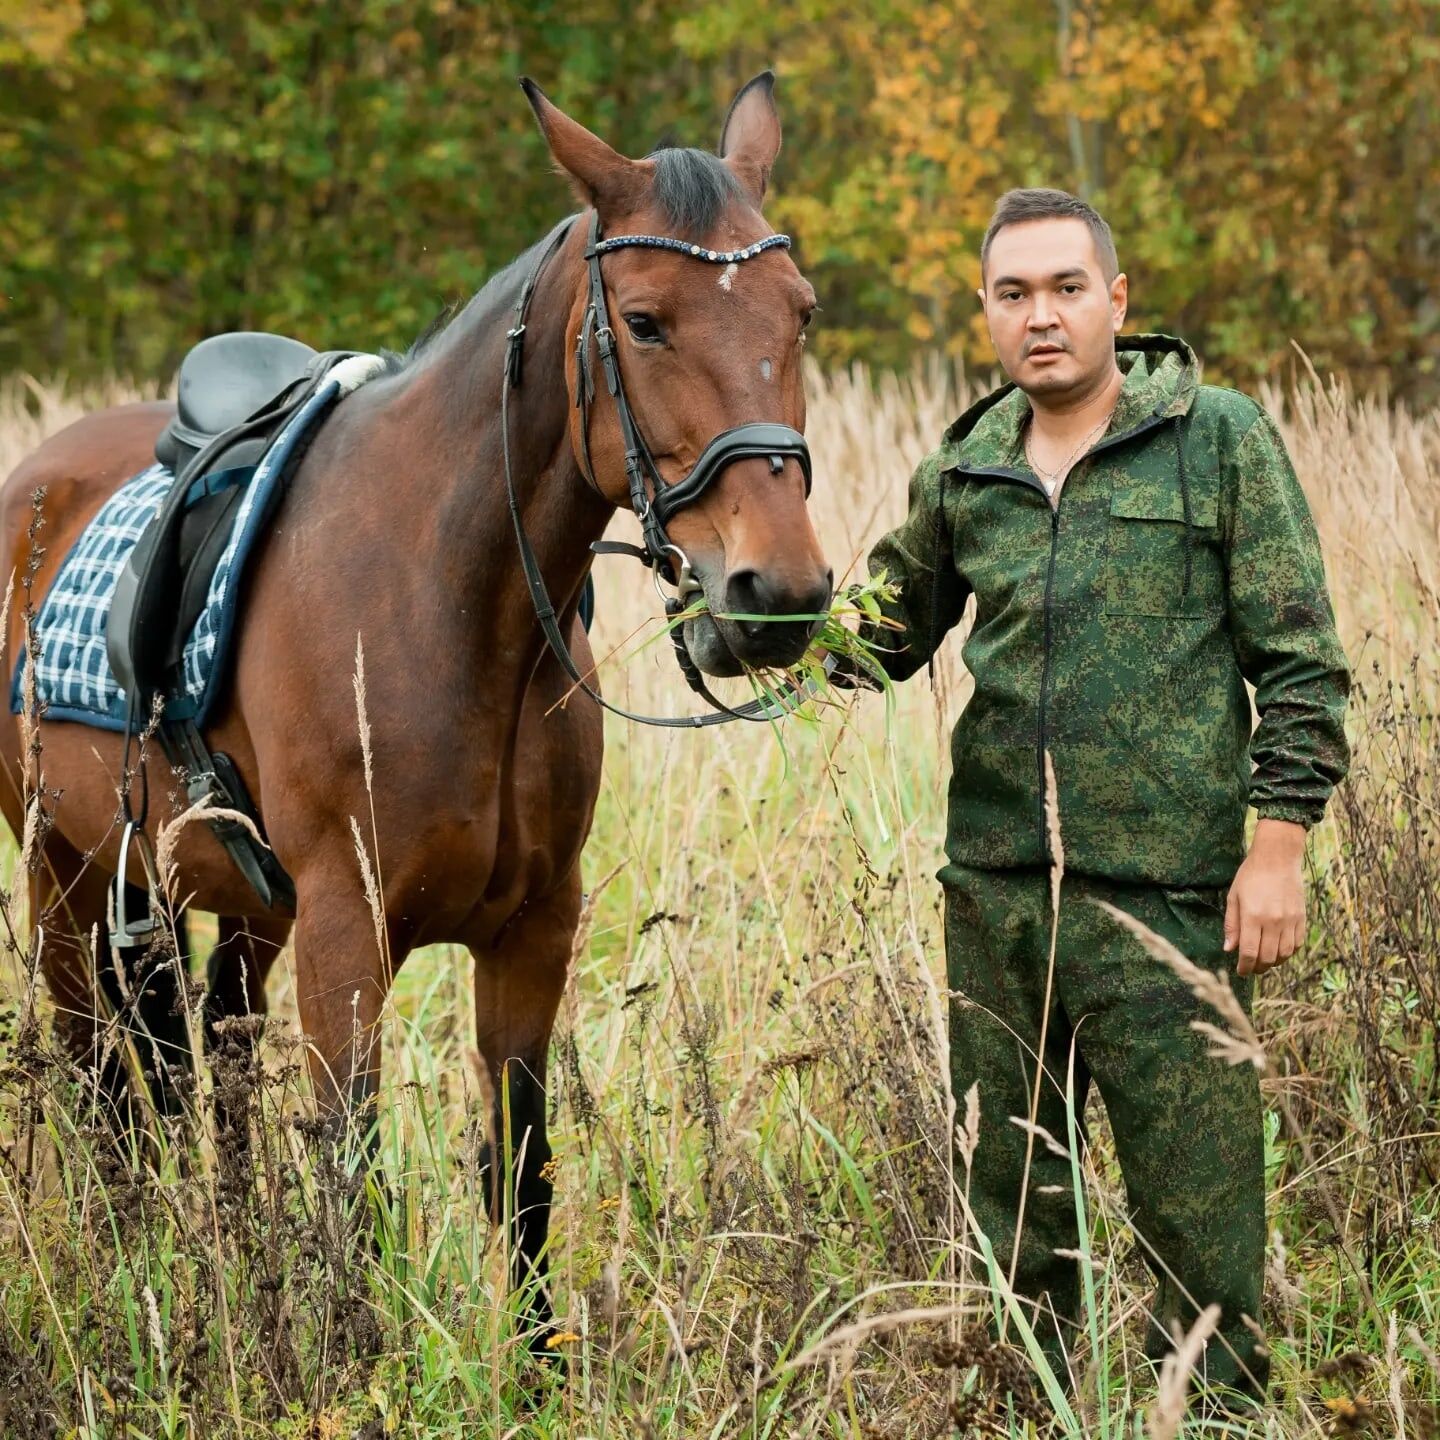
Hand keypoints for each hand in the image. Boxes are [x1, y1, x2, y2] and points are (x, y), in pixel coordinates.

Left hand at [1223, 818, 1307, 975]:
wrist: (1277, 858)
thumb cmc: (1250, 876)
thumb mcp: (1234, 897)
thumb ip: (1231, 925)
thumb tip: (1229, 949)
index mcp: (1253, 916)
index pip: (1249, 952)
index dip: (1244, 967)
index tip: (1241, 971)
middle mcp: (1273, 921)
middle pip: (1268, 958)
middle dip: (1258, 968)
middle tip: (1251, 968)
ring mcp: (1290, 921)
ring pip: (1284, 954)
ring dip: (1274, 963)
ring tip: (1264, 962)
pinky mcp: (1302, 918)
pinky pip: (1297, 944)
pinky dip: (1288, 953)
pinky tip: (1279, 951)